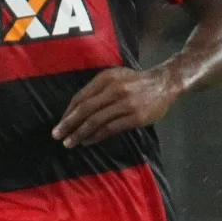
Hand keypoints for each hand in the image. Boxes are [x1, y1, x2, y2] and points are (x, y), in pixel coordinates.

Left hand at [53, 66, 176, 148]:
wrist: (164, 83)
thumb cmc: (135, 82)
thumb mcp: (115, 77)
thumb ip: (97, 90)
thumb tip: (75, 111)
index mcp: (106, 78)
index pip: (81, 97)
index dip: (68, 112)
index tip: (60, 124)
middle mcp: (115, 89)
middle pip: (86, 109)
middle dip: (69, 124)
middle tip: (57, 136)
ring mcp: (126, 104)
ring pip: (96, 121)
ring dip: (80, 133)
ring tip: (69, 143)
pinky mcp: (135, 117)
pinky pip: (111, 129)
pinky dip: (96, 136)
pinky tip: (87, 142)